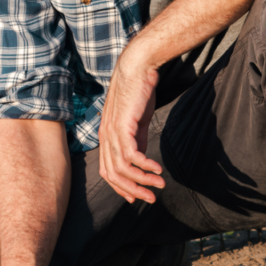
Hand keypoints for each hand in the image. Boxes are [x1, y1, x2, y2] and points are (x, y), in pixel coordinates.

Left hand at [98, 45, 163, 203]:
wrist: (138, 66)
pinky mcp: (123, 126)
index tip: (138, 197)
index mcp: (106, 136)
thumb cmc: (139, 90)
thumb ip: (138, 138)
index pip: (108, 171)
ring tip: (160, 185)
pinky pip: (131, 156)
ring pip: (122, 168)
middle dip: (132, 191)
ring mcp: (112, 132)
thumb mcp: (137, 120)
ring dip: (142, 181)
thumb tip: (141, 158)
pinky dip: (145, 166)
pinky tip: (158, 169)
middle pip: (113, 175)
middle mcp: (105, 137)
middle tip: (151, 199)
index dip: (121, 187)